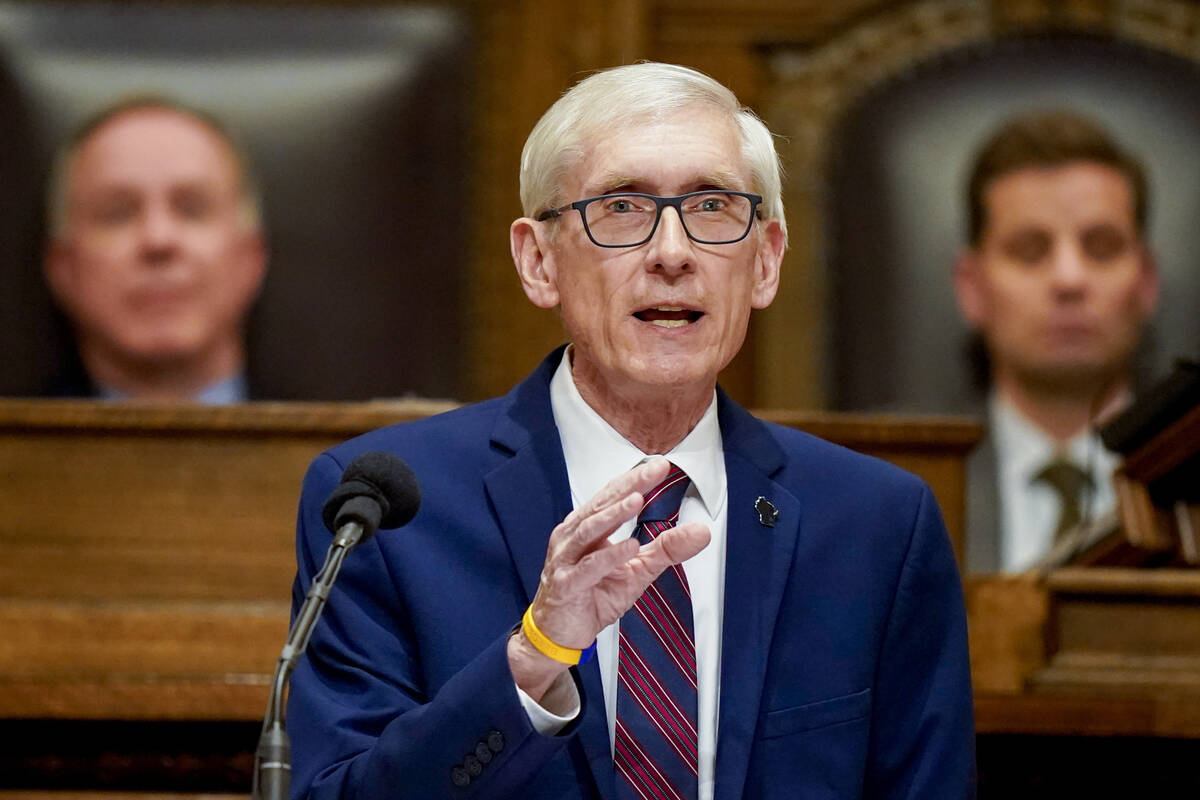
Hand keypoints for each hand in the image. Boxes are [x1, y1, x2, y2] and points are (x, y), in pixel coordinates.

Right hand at [508, 457, 710, 699]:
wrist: (558, 633)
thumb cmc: (592, 596)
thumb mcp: (637, 570)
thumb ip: (666, 549)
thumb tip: (702, 532)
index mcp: (586, 527)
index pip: (611, 496)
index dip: (634, 480)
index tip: (661, 466)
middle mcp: (572, 537)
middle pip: (601, 505)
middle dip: (628, 487)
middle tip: (653, 471)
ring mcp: (566, 560)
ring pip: (590, 530)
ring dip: (615, 514)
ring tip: (638, 500)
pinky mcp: (566, 585)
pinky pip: (589, 567)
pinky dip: (609, 556)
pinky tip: (629, 547)